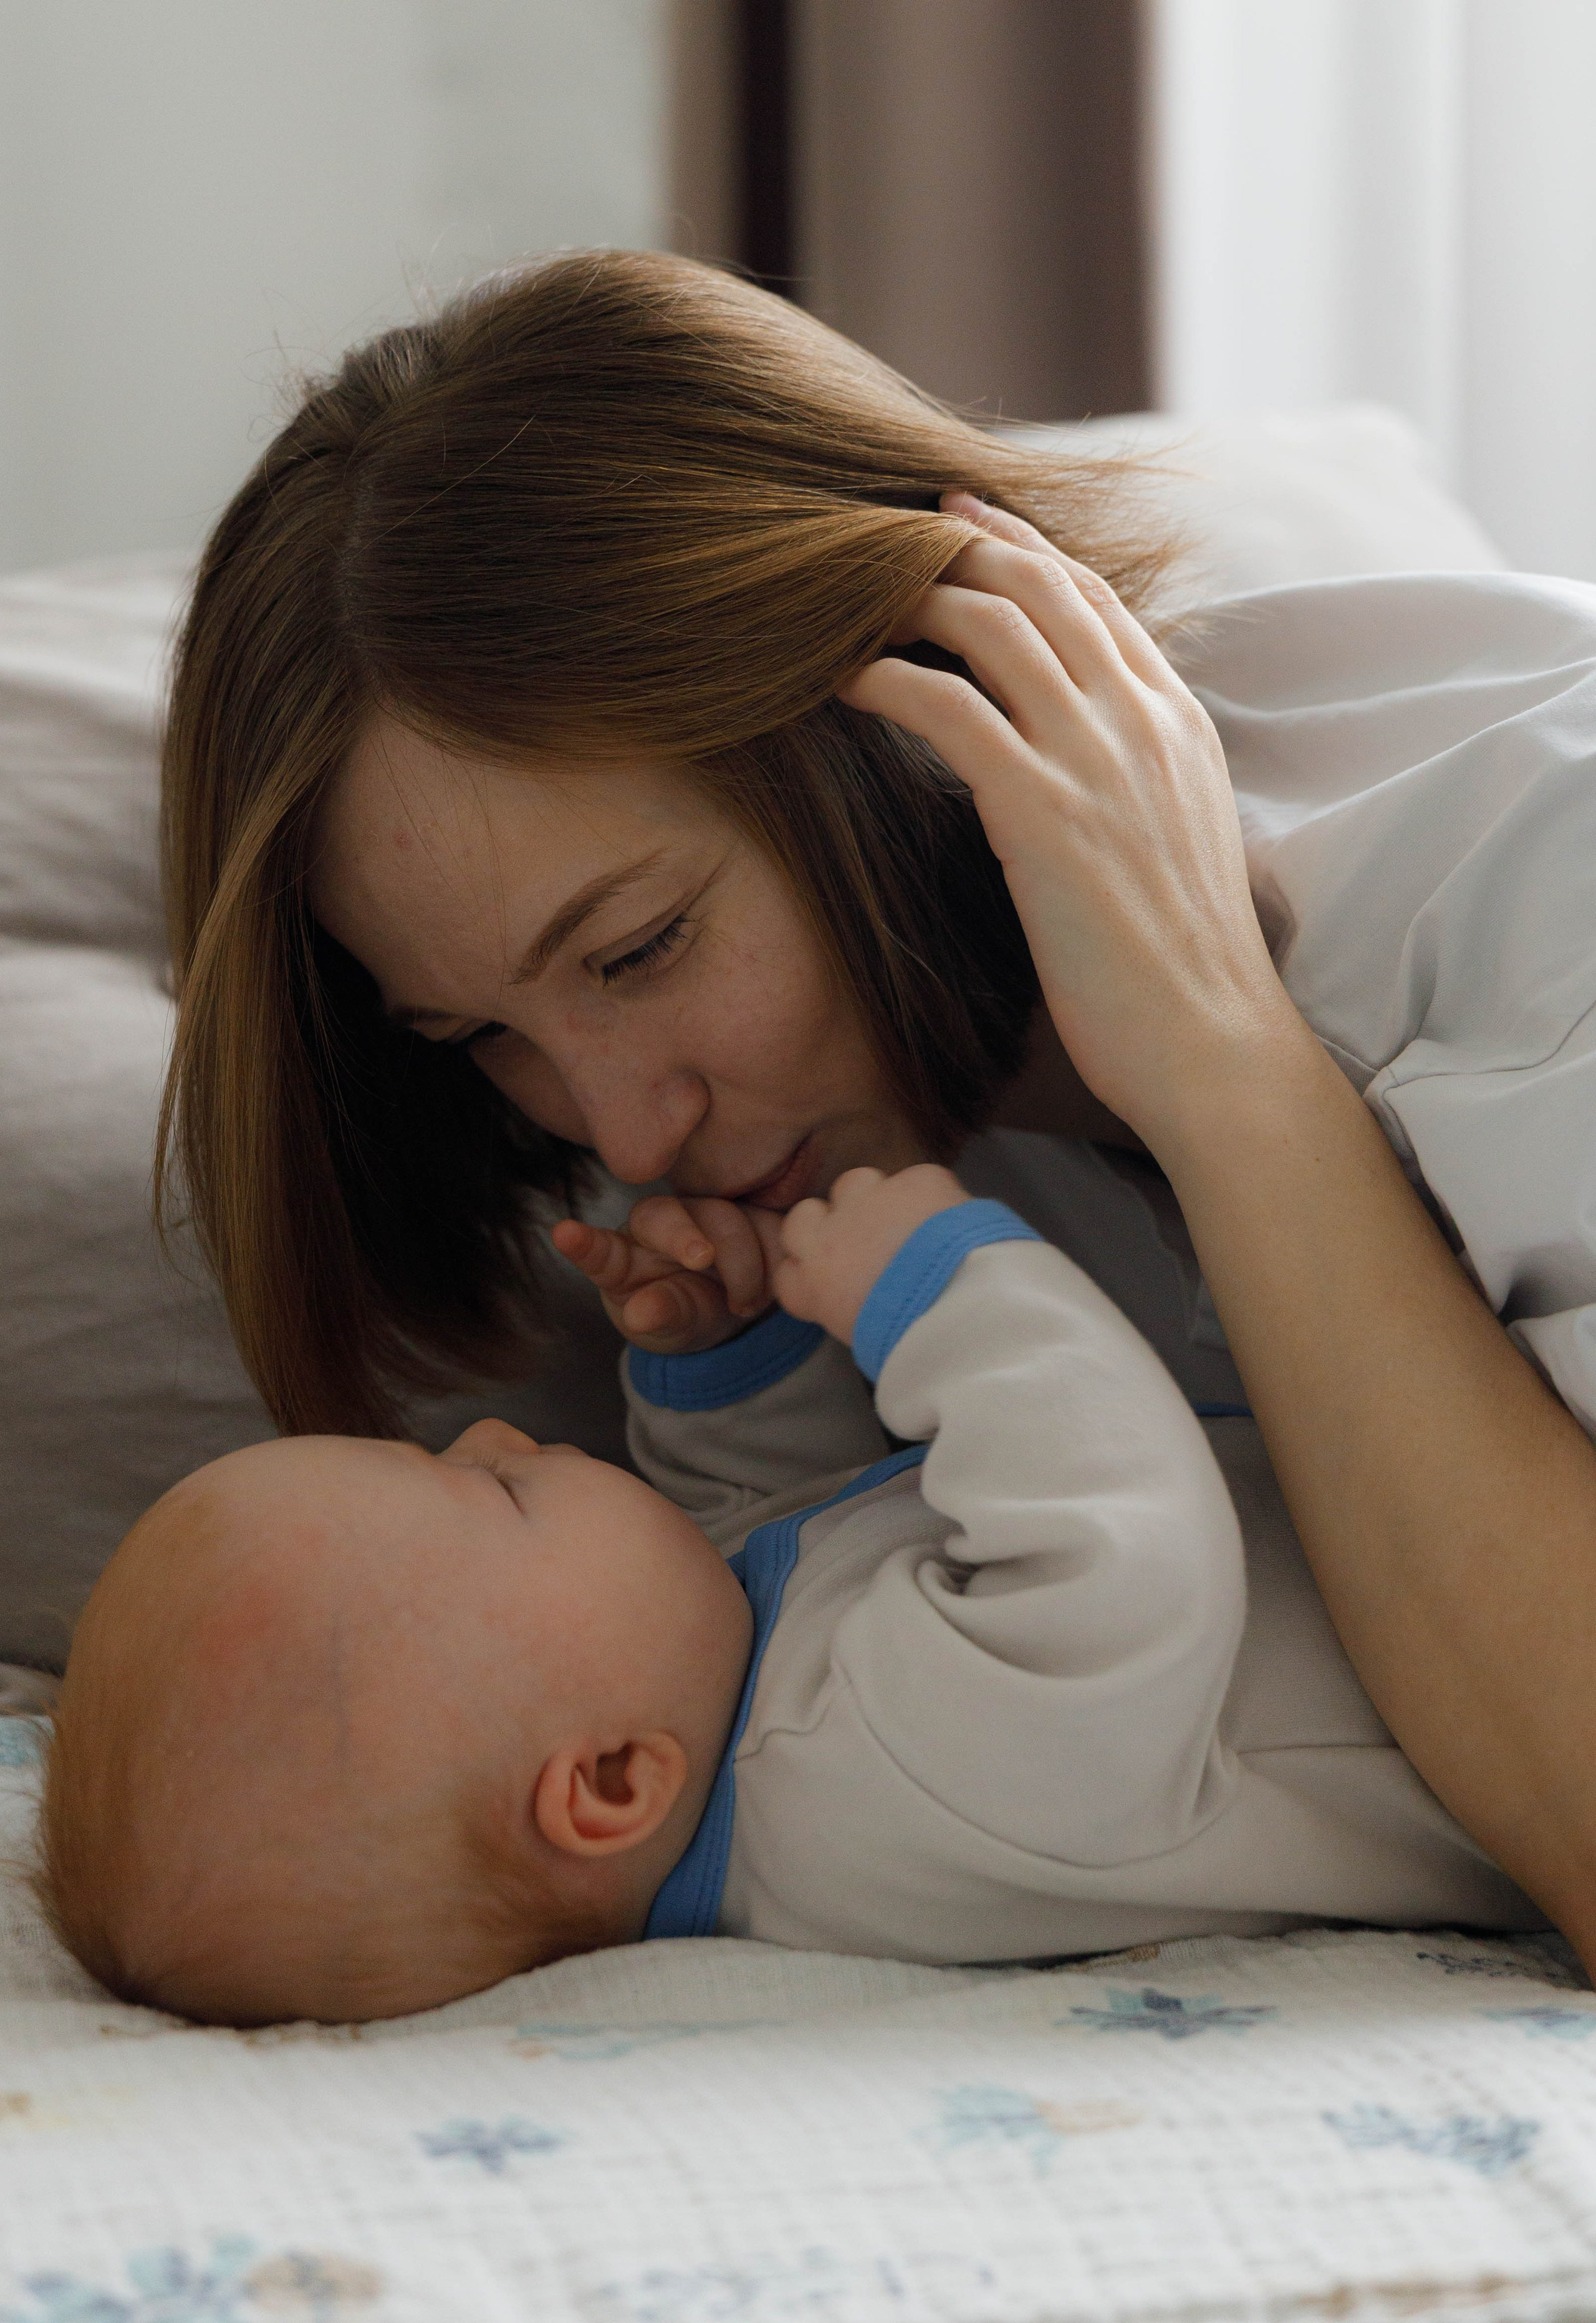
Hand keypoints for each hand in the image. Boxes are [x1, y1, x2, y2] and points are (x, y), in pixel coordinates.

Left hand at [552, 1196, 783, 1355]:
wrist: (725, 1309)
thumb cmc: (678, 1312)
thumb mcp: (664, 1326)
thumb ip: (656, 1315)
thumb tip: (642, 1315)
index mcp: (627, 1250)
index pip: (604, 1248)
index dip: (585, 1244)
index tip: (564, 1236)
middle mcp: (666, 1220)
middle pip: (674, 1216)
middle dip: (690, 1239)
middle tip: (706, 1266)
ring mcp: (711, 1212)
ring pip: (730, 1219)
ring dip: (744, 1267)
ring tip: (744, 1306)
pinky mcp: (754, 1214)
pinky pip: (772, 1225)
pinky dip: (776, 1260)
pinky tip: (772, 1290)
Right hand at [774, 1164, 968, 1344]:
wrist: (955, 1304)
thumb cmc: (908, 1339)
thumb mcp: (861, 1336)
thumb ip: (848, 1306)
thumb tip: (861, 1299)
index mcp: (813, 1284)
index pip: (786, 1271)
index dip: (809, 1269)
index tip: (831, 1277)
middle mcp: (830, 1234)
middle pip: (803, 1216)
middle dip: (828, 1224)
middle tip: (861, 1241)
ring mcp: (870, 1200)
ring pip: (853, 1183)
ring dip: (873, 1199)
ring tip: (906, 1223)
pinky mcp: (915, 1182)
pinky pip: (917, 1181)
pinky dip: (931, 1197)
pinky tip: (950, 1217)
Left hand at [838, 495, 1304, 1152]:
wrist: (1211, 1041)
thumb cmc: (1182, 969)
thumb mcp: (1175, 839)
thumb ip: (1135, 778)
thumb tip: (1079, 760)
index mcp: (1178, 721)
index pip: (1094, 599)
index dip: (1024, 546)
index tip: (966, 518)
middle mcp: (1141, 719)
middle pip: (1041, 586)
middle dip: (961, 542)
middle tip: (891, 530)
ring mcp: (1095, 758)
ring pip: (993, 625)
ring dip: (915, 597)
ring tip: (852, 596)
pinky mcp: (1043, 811)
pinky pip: (950, 707)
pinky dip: (888, 679)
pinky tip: (845, 679)